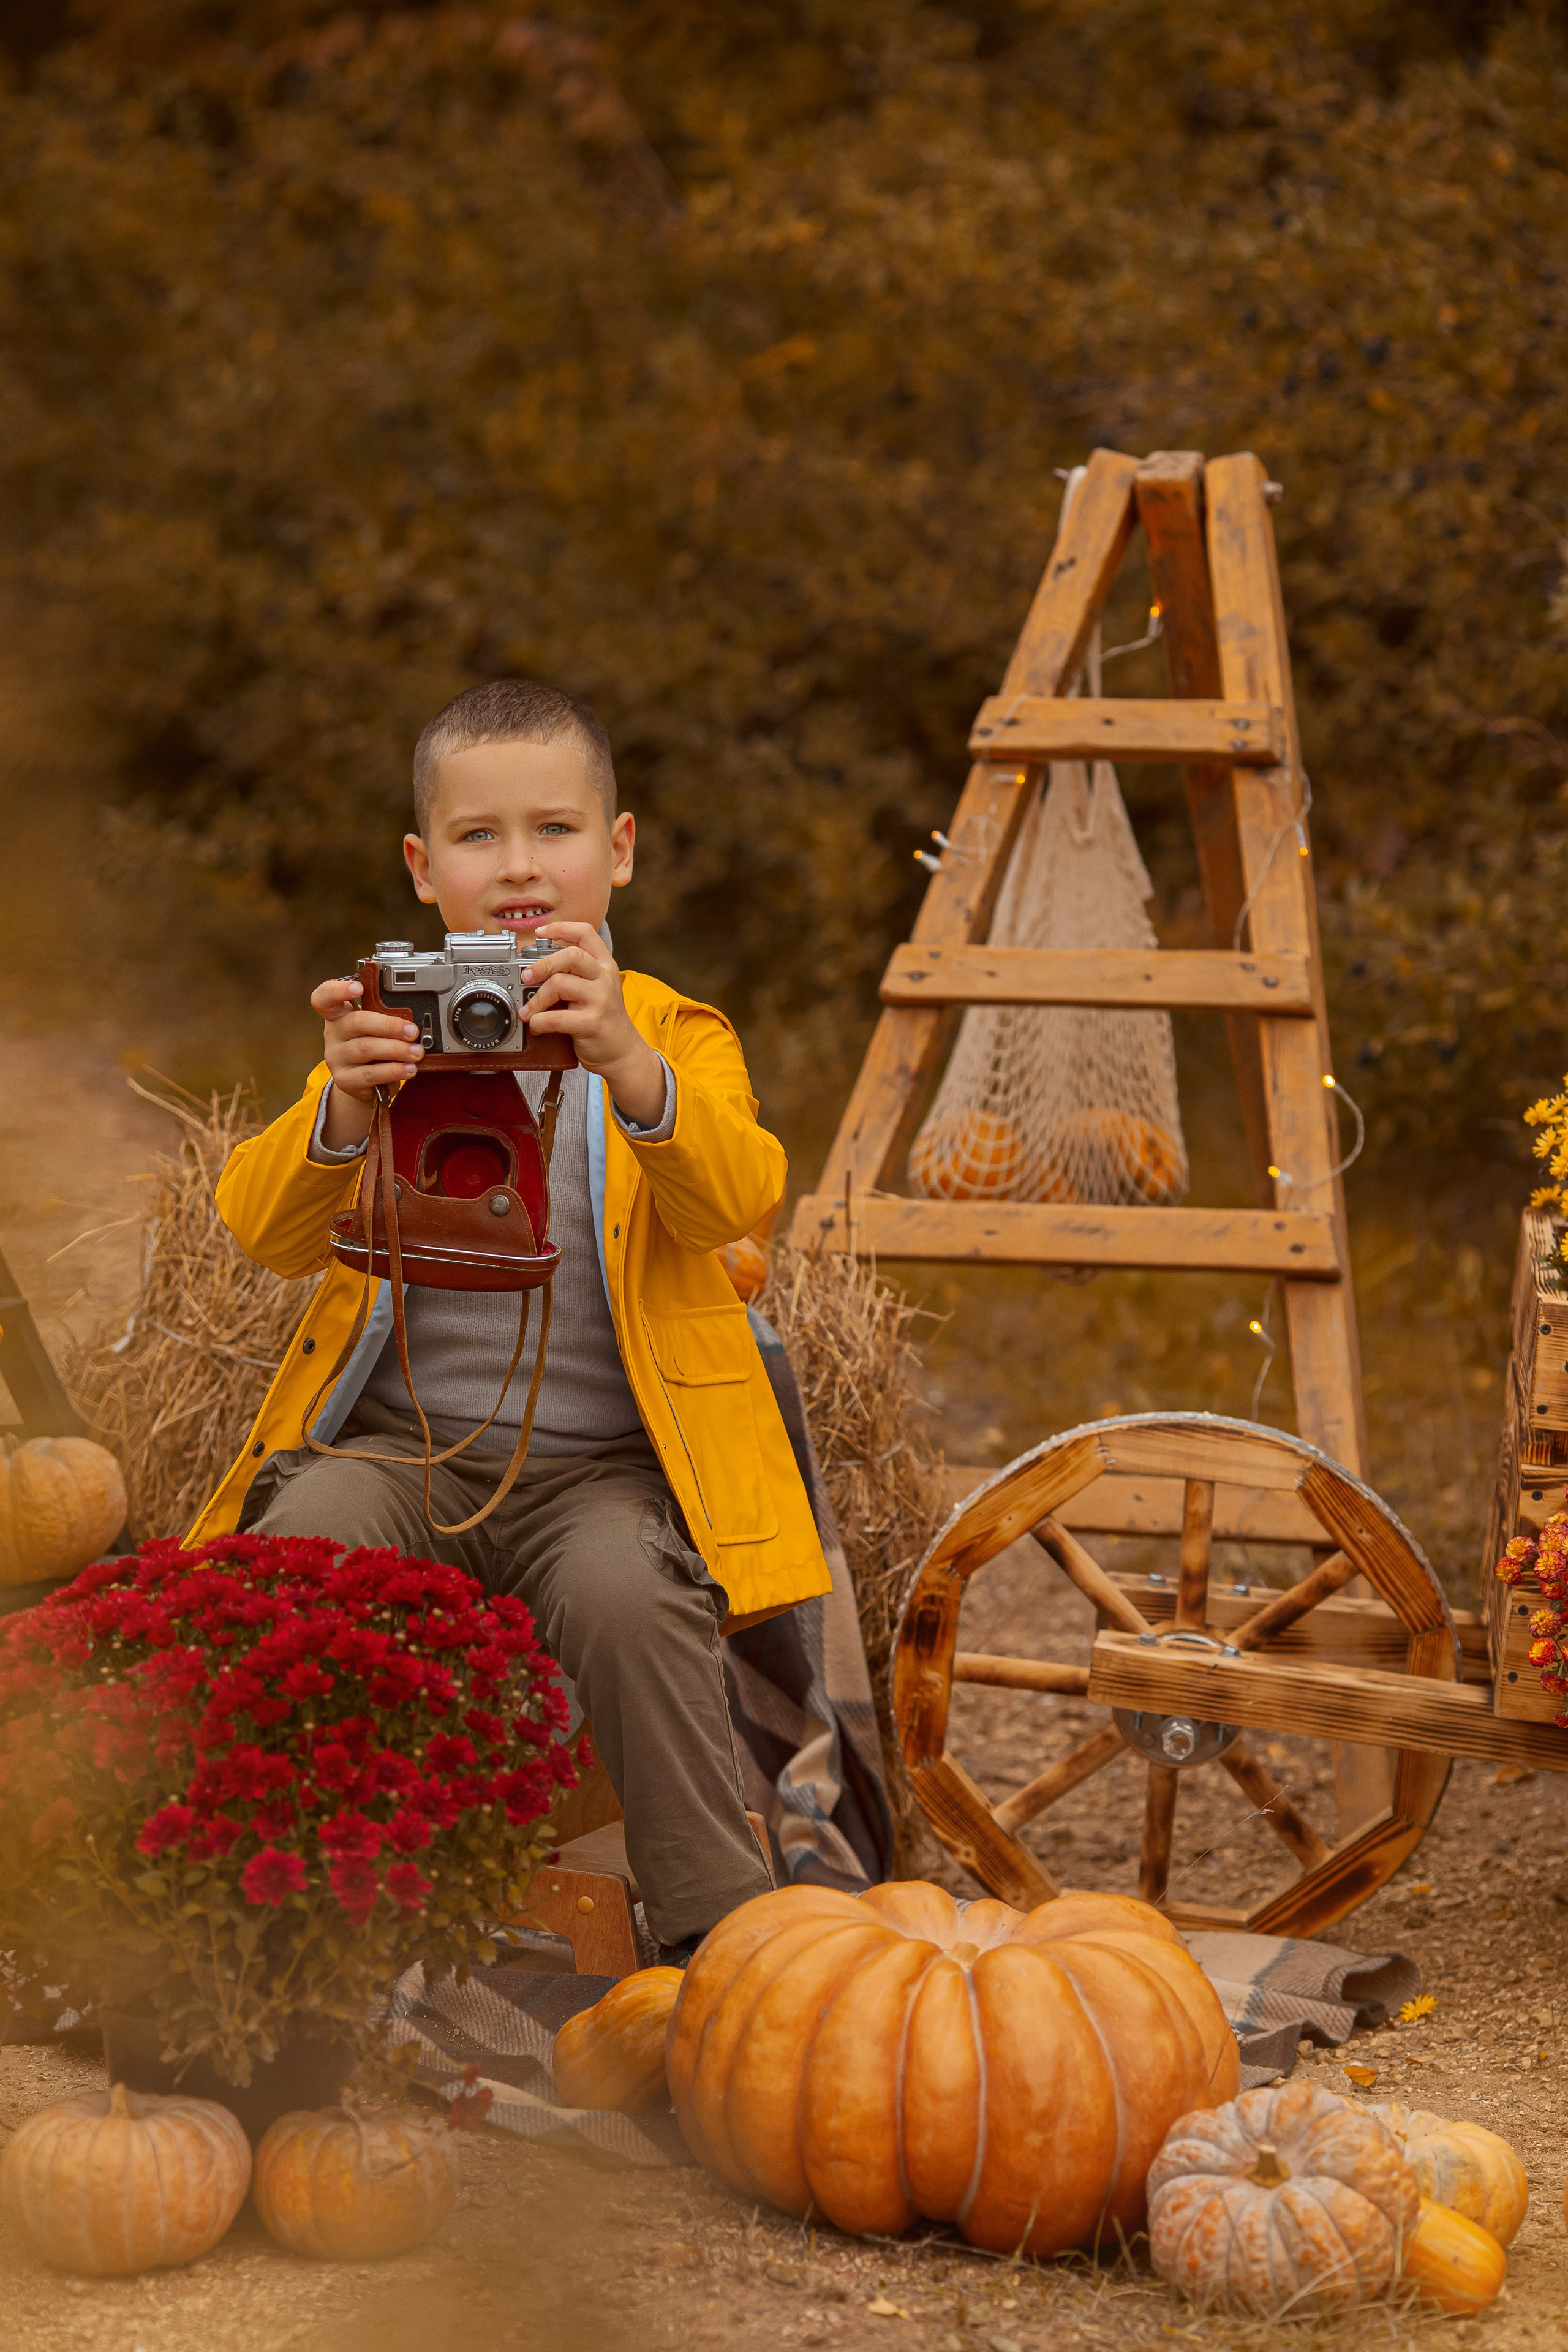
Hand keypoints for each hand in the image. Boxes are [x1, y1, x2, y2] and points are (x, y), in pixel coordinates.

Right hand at [310, 975, 423, 1149]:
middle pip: (356, 1022)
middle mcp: (333, 1033)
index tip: (359, 987)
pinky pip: (370, 1074)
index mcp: (338, 1014)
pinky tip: (409, 1068)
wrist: (365, 1083)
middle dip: (388, 1025)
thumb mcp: (375, 1029)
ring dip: (396, 1049)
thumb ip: (385, 1018)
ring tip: (416, 1052)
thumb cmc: (373, 1047)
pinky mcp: (344, 1079)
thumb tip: (411, 1022)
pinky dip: (393, 1070)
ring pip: (365, 1048)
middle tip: (412, 1031)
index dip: (338, 990)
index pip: (324, 997)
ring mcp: (336, 1057)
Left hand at [524, 924, 666, 1126]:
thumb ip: (575, 974)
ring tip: (529, 1010)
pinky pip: (556, 1017)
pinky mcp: (592, 1023)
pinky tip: (537, 1025)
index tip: (540, 933)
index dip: (561, 928)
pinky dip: (539, 1021)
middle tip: (527, 976)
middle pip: (570, 955)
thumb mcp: (595, 988)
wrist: (622, 1051)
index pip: (585, 933)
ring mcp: (601, 1000)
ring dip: (536, 998)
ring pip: (559, 983)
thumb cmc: (602, 1018)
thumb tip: (534, 966)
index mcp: (605, 965)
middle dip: (542, 964)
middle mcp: (605, 978)